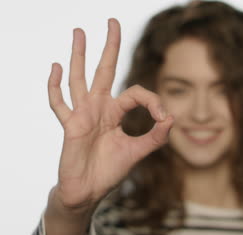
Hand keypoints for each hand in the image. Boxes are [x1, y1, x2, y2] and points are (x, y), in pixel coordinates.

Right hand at [47, 18, 172, 210]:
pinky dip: (55, 86)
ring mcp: (82, 114)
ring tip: (80, 31)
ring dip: (79, 55)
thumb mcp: (137, 152)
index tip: (163, 118)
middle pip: (104, 70)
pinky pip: (59, 103)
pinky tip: (55, 67)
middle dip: (109, 46)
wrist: (89, 190)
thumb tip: (172, 118)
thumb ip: (155, 137)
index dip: (152, 101)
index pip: (136, 93)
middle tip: (113, 21)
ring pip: (80, 78)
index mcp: (115, 112)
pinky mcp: (70, 125)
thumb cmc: (110, 170)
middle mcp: (99, 108)